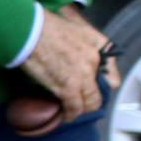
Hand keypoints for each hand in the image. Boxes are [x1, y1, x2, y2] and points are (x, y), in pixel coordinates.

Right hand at [11, 4, 113, 128]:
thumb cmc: (43, 24)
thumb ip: (82, 42)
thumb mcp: (73, 26)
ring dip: (81, 109)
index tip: (95, 89)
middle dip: (91, 101)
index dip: (103, 85)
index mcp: (98, 44)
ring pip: (89, 103)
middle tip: (81, 102)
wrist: (27, 29)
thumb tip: (76, 55)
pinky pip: (74, 108)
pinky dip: (70, 114)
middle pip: (100, 92)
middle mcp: (95, 61)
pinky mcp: (67, 87)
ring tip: (72, 111)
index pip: (112, 74)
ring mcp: (82, 76)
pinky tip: (64, 115)